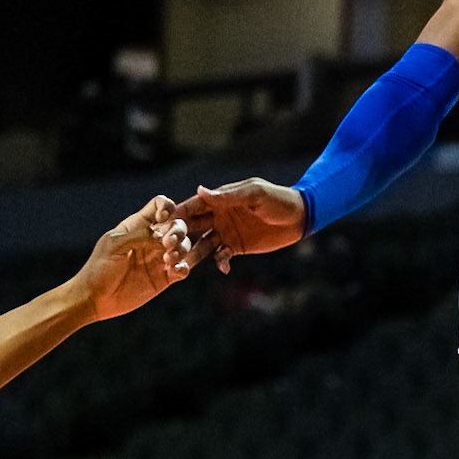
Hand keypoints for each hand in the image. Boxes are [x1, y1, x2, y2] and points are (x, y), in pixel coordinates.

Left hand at [74, 195, 190, 321]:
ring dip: (182, 249)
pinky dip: (183, 267)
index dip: (166, 207)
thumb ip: (139, 235)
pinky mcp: (165, 277)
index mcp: (137, 226)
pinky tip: (174, 271)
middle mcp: (151, 240)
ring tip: (168, 259)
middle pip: (177, 225)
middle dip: (178, 231)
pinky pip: (183, 268)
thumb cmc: (99, 268)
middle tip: (168, 244)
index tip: (163, 218)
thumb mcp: (114, 245)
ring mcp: (159, 258)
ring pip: (184, 245)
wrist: (96, 298)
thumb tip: (163, 235)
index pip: (159, 206)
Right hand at [172, 179, 307, 274]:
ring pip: (201, 245)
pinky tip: (224, 267)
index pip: (191, 207)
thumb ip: (227, 196)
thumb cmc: (277, 199)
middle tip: (165, 250)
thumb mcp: (253, 194)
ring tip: (181, 266)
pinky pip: (221, 256)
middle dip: (177, 238)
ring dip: (192, 255)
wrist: (299, 217)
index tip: (159, 225)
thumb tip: (199, 191)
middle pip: (190, 228)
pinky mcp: (235, 247)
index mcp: (217, 200)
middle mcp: (216, 217)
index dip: (175, 215)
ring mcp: (224, 233)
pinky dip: (220, 262)